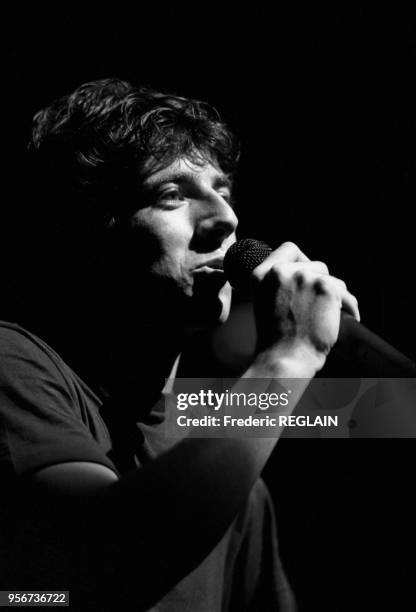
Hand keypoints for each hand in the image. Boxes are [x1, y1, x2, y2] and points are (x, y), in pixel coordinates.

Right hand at [251, 242, 359, 371]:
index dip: (303, 260)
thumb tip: (302, 274)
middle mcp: (281, 271)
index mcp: (261, 275)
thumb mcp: (264, 303)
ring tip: (330, 314)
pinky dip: (350, 306)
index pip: (288, 249)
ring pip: (332, 278)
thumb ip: (277, 285)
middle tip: (320, 304)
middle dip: (321, 283)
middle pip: (314, 264)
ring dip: (335, 295)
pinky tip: (346, 317)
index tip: (309, 274)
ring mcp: (304, 277)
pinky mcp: (325, 287)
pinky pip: (345, 292)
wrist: (285, 358)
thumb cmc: (276, 340)